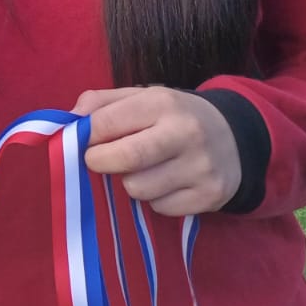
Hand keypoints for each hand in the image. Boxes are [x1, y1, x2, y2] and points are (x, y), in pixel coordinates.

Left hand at [77, 86, 242, 215]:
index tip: (82, 142)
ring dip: (130, 182)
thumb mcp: (140, 97)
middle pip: (125, 158)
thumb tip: (70, 119)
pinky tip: (165, 183)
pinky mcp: (210, 195)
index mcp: (162, 102)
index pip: (106, 122)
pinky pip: (161, 208)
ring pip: (139, 189)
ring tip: (141, 170)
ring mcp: (201, 167)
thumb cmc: (172, 116)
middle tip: (97, 161)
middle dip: (99, 163)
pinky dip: (154, 199)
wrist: (235, 137)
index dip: (85, 136)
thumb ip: (100, 102)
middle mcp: (185, 133)